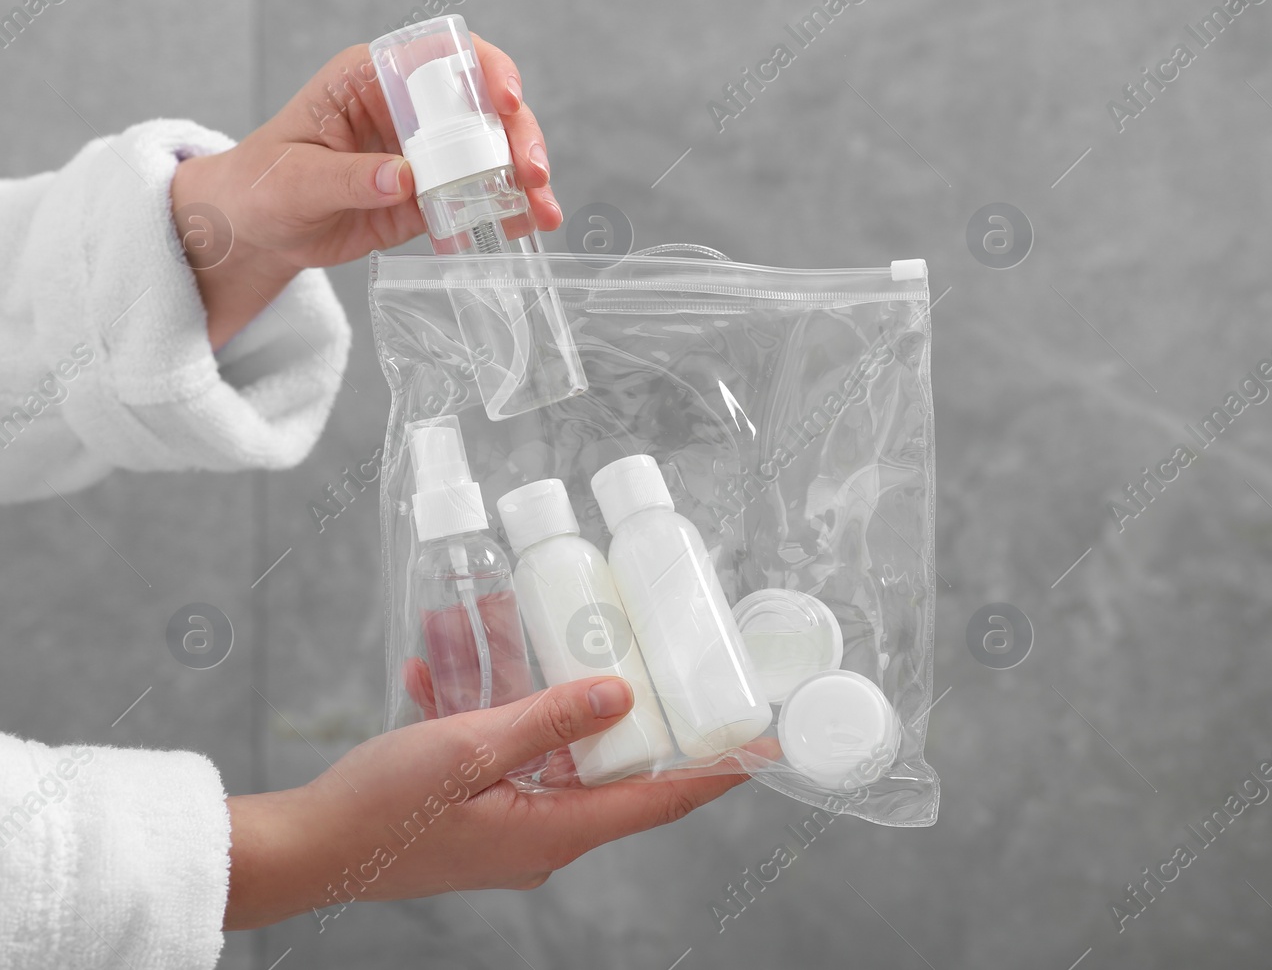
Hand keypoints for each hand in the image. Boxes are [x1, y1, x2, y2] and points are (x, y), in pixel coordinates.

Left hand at [170, 35, 560, 346]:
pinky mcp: (434, 193)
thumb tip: (406, 179)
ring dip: (525, 178)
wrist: (256, 229)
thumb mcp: (295, 181)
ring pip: (493, 151)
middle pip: (482, 106)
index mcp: (372, 78)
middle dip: (517, 135)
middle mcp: (409, 108)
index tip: (505, 101)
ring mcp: (427, 151)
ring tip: (542, 212)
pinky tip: (526, 227)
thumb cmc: (262, 186)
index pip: (439, 55)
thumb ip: (349, 178)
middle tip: (533, 174)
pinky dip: (508, 210)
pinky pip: (481, 196)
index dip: (483, 69)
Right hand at [224, 677, 750, 930]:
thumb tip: (621, 693)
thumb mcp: (468, 750)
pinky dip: (481, 710)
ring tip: (503, 626)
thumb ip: (548, 717)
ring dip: (528, 690)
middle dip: (614, 700)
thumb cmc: (378, 810)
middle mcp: (544, 833)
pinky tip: (439, 665)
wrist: (299, 851)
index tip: (767, 746)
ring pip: (546, 745)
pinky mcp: (475, 811)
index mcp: (556, 831)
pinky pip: (498, 752)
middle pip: (608, 762)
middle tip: (640, 649)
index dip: (718, 771)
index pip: (662, 799)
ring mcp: (509, 823)